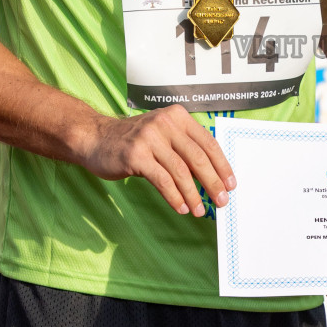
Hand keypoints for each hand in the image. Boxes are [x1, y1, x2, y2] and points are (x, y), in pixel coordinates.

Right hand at [77, 106, 235, 215]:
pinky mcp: (135, 156)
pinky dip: (174, 197)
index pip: (208, 142)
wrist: (95, 138)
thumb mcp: (163, 133)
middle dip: (213, 182)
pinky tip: (181, 207)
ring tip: (200, 210)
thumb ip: (185, 146)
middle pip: (198, 157)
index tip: (231, 184)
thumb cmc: (134, 140)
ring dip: (194, 194)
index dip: (222, 165)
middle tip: (221, 201)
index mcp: (177, 116)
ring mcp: (149, 138)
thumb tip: (213, 174)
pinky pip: (162, 180)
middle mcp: (165, 123)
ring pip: (181, 172)